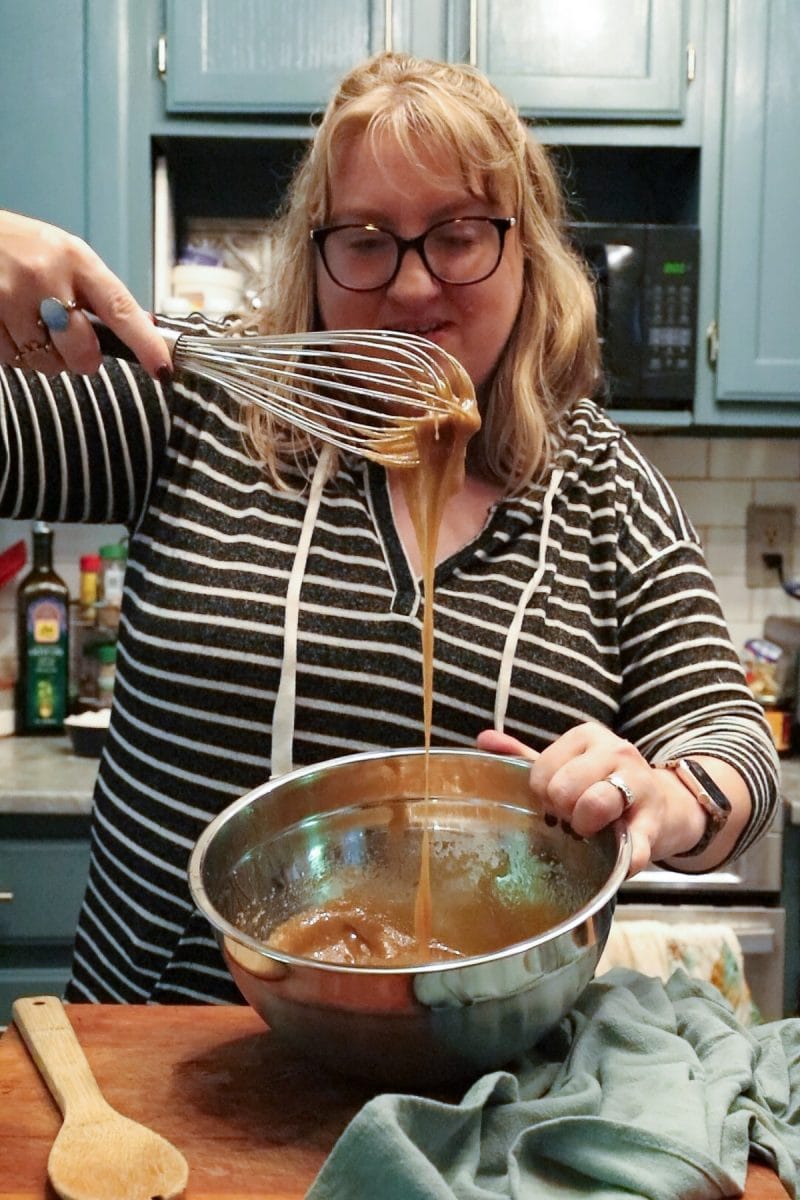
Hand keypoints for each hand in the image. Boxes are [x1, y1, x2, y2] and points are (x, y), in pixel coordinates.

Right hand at [0, 210, 171, 377]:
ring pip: (45, 362)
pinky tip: (10, 326)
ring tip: (31, 326)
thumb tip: (144, 327)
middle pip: (82, 351)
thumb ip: (98, 292)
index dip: (144, 343)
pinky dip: (15, 353)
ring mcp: (10, 298)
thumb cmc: (20, 247)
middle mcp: (44, 277)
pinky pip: (12, 361)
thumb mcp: (64, 255)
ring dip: (43, 356)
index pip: (120, 308)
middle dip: (82, 358)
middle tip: (71, 344)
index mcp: (74, 258)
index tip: (162, 367)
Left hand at [476, 722, 697, 875]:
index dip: (541, 795)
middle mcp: (614, 752)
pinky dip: (623, 858)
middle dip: (562, 812)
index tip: (555, 803)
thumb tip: (484, 740)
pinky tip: (618, 860)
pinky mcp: (655, 821)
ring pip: (595, 804)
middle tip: (572, 820)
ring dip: (586, 828)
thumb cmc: (605, 785)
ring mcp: (638, 784)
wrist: (665, 805)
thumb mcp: (567, 765)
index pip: (540, 770)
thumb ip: (525, 756)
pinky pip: (634, 843)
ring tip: (592, 832)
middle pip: (563, 788)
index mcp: (586, 737)